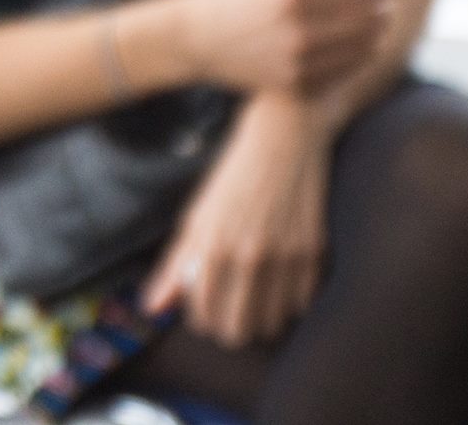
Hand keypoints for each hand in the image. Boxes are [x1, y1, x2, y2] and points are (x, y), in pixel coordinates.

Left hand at [141, 93, 332, 347]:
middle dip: (230, 327)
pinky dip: (290, 303)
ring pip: (271, 325)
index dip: (202, 320)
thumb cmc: (234, 175)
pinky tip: (281, 283)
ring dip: (261, 319)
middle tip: (230, 310)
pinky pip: (301, 305)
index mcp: (213, 246)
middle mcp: (249, 255)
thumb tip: (153, 308)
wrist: (285, 135)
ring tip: (256, 298)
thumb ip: (175, 265)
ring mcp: (285, 255)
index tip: (205, 308)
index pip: (204, 317)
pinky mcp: (314, 251)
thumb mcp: (197, 215)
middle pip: (237, 332)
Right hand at [164, 0, 430, 95]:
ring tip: (380, 11)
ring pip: (365, 46)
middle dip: (394, 1)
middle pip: (374, 18)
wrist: (190, 39)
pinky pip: (346, 70)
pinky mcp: (296, 85)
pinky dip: (357, 51)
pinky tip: (355, 37)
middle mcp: (301, 30)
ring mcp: (299, 63)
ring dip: (377, 27)